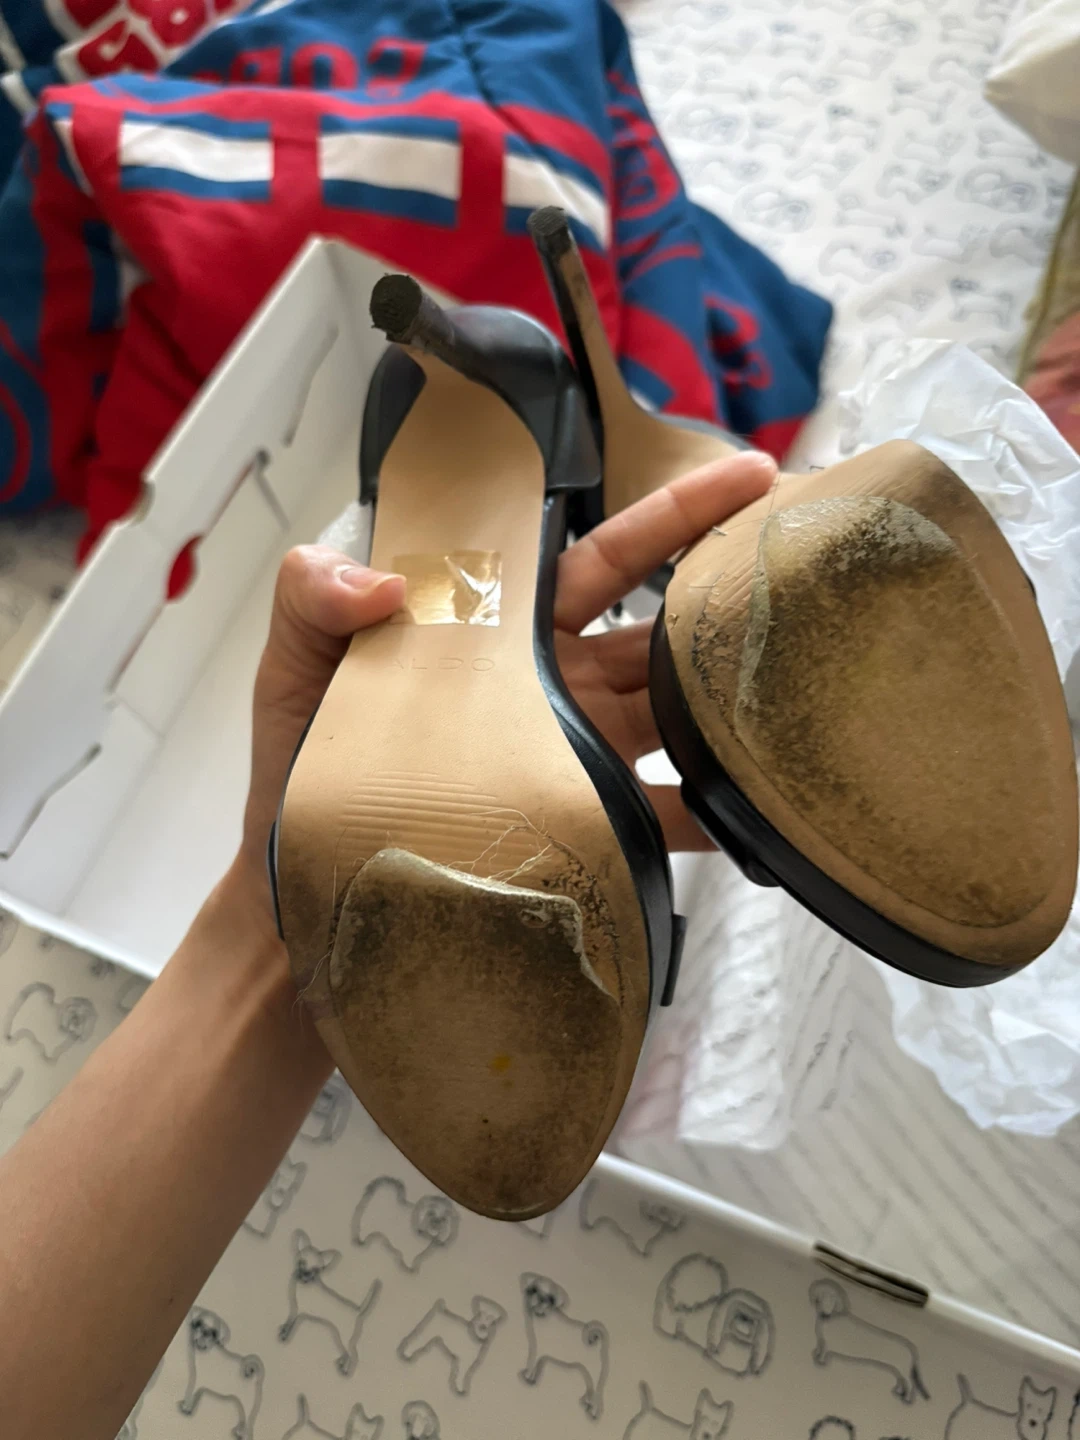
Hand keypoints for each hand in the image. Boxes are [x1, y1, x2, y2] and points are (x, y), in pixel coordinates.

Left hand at [235, 450, 776, 924]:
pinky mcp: (573, 825)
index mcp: (496, 630)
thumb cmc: (301, 772)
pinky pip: (655, 818)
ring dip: (725, 693)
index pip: (595, 557)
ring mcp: (568, 753)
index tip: (739, 479)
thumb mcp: (291, 670)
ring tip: (800, 668)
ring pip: (668, 711)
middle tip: (801, 549)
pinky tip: (753, 811)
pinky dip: (706, 816)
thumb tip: (382, 578)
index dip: (666, 519)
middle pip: (652, 622)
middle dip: (724, 582)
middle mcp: (547, 683)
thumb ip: (314, 599)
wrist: (304, 891)